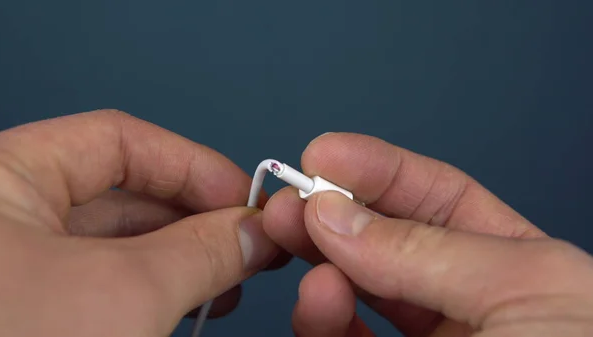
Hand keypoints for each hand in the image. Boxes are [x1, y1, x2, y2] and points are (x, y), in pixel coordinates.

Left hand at [0, 110, 280, 336]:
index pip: (116, 140)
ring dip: (184, 257)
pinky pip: (106, 285)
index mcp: (0, 179)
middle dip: (195, 218)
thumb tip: (255, 231)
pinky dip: (158, 290)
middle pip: (123, 193)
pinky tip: (195, 305)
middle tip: (251, 242)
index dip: (190, 164)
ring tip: (232, 280)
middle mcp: (4, 217)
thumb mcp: (125, 293)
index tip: (244, 199)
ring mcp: (17, 269)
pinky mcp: (35, 311)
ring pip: (118, 244)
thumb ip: (201, 250)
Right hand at [264, 133, 592, 335]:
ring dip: (321, 262)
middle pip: (384, 241)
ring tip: (301, 244)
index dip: (381, 170)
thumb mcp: (525, 292)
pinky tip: (318, 299)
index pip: (438, 199)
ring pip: (353, 291)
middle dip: (335, 211)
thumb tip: (337, 212)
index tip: (326, 154)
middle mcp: (464, 304)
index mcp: (515, 267)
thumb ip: (427, 250)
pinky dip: (322, 318)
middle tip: (291, 198)